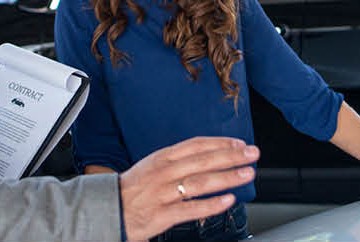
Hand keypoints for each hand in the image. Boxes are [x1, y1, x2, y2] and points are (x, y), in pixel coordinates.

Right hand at [119, 137, 258, 240]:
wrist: (106, 209)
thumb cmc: (132, 189)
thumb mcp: (151, 167)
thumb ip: (177, 162)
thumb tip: (207, 157)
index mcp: (162, 158)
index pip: (196, 145)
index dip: (220, 143)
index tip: (239, 144)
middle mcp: (163, 173)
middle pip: (203, 161)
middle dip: (231, 156)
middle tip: (253, 154)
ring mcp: (163, 194)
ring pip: (200, 182)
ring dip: (227, 177)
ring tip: (247, 174)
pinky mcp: (161, 215)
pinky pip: (190, 209)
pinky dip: (211, 205)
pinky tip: (227, 201)